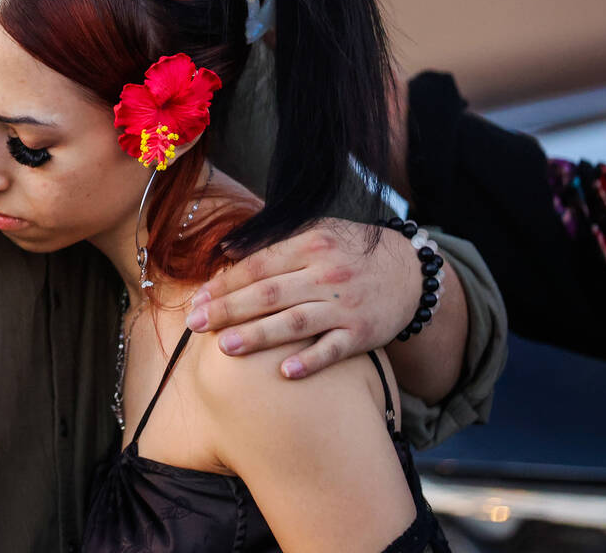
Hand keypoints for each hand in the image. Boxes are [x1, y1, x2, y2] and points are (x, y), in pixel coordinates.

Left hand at [185, 218, 419, 378]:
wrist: (410, 271)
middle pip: (269, 294)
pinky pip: (333, 349)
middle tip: (195, 324)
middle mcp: (326, 274)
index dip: (225, 283)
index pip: (259, 265)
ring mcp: (344, 306)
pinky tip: (284, 373)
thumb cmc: (349, 252)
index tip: (198, 298)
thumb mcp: (316, 232)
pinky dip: (310, 361)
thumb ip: (272, 239)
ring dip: (258, 335)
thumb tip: (224, 248)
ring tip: (225, 347)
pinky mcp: (362, 333)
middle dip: (228, 309)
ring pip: (295, 322)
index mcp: (311, 245)